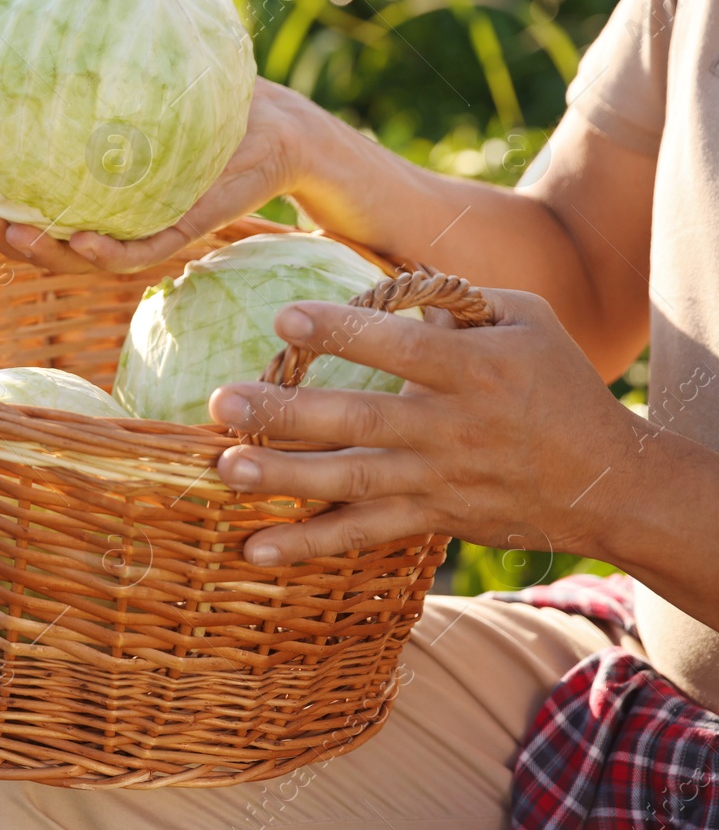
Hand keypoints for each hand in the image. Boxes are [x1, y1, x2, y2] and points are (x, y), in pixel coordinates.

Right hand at [0, 78, 315, 273]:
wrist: (275, 120)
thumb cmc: (204, 95)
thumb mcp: (140, 77)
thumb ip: (94, 68)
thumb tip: (30, 29)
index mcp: (97, 192)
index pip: (38, 214)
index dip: (1, 217)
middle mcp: (117, 215)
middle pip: (52, 245)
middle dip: (11, 243)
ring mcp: (148, 223)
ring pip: (88, 258)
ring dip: (50, 255)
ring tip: (21, 237)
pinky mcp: (186, 225)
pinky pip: (143, 249)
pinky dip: (111, 253)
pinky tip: (86, 243)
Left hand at [204, 288, 636, 566]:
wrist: (608, 483)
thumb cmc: (558, 385)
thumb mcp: (526, 322)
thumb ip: (458, 299)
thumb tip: (391, 281)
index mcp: (475, 368)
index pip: (401, 347)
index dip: (343, 332)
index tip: (283, 317)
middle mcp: (450, 426)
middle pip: (360, 420)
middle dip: (287, 412)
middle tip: (223, 402)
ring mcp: (436, 478)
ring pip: (351, 481)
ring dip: (284, 476)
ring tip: (223, 467)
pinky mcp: (428, 517)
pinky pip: (362, 535)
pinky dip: (308, 544)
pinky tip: (254, 548)